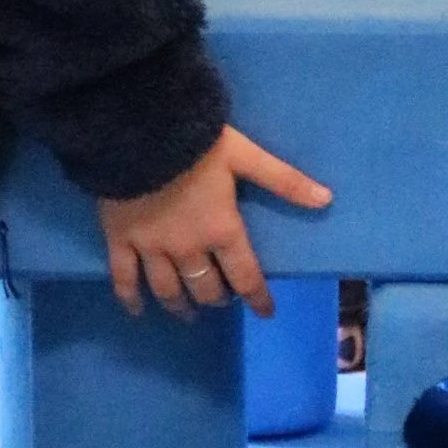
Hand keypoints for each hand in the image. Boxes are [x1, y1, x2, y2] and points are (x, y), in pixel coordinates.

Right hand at [98, 125, 332, 318]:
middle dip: (217, 298)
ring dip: (180, 306)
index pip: (245, 275)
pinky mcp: (120, 240)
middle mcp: (188, 248)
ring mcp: (151, 248)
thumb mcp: (245, 156)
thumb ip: (284, 180)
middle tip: (221, 301)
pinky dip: (130, 298)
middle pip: (205, 287)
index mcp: (221, 230)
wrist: (138, 133)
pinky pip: (124, 278)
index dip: (257, 298)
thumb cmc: (195, 144)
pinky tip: (137, 311)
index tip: (265, 313)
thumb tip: (327, 199)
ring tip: (187, 314)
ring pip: (168, 289)